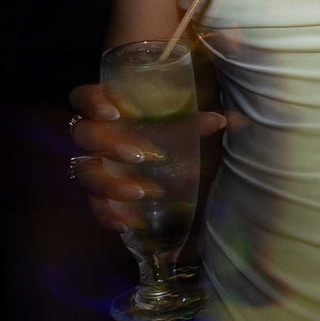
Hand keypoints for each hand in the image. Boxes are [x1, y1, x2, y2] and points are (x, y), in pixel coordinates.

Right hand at [66, 82, 232, 234]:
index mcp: (109, 109)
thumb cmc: (165, 133)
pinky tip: (125, 223)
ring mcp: (95, 167)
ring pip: (84, 172)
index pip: (83, 97)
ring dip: (109, 182)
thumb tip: (237, 120)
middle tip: (141, 155)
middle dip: (110, 143)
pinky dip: (107, 215)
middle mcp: (96, 137)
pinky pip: (94, 206)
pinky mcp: (100, 195)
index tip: (115, 113)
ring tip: (140, 191)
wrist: (161, 168)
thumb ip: (202, 121)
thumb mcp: (183, 127)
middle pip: (83, 134)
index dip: (92, 101)